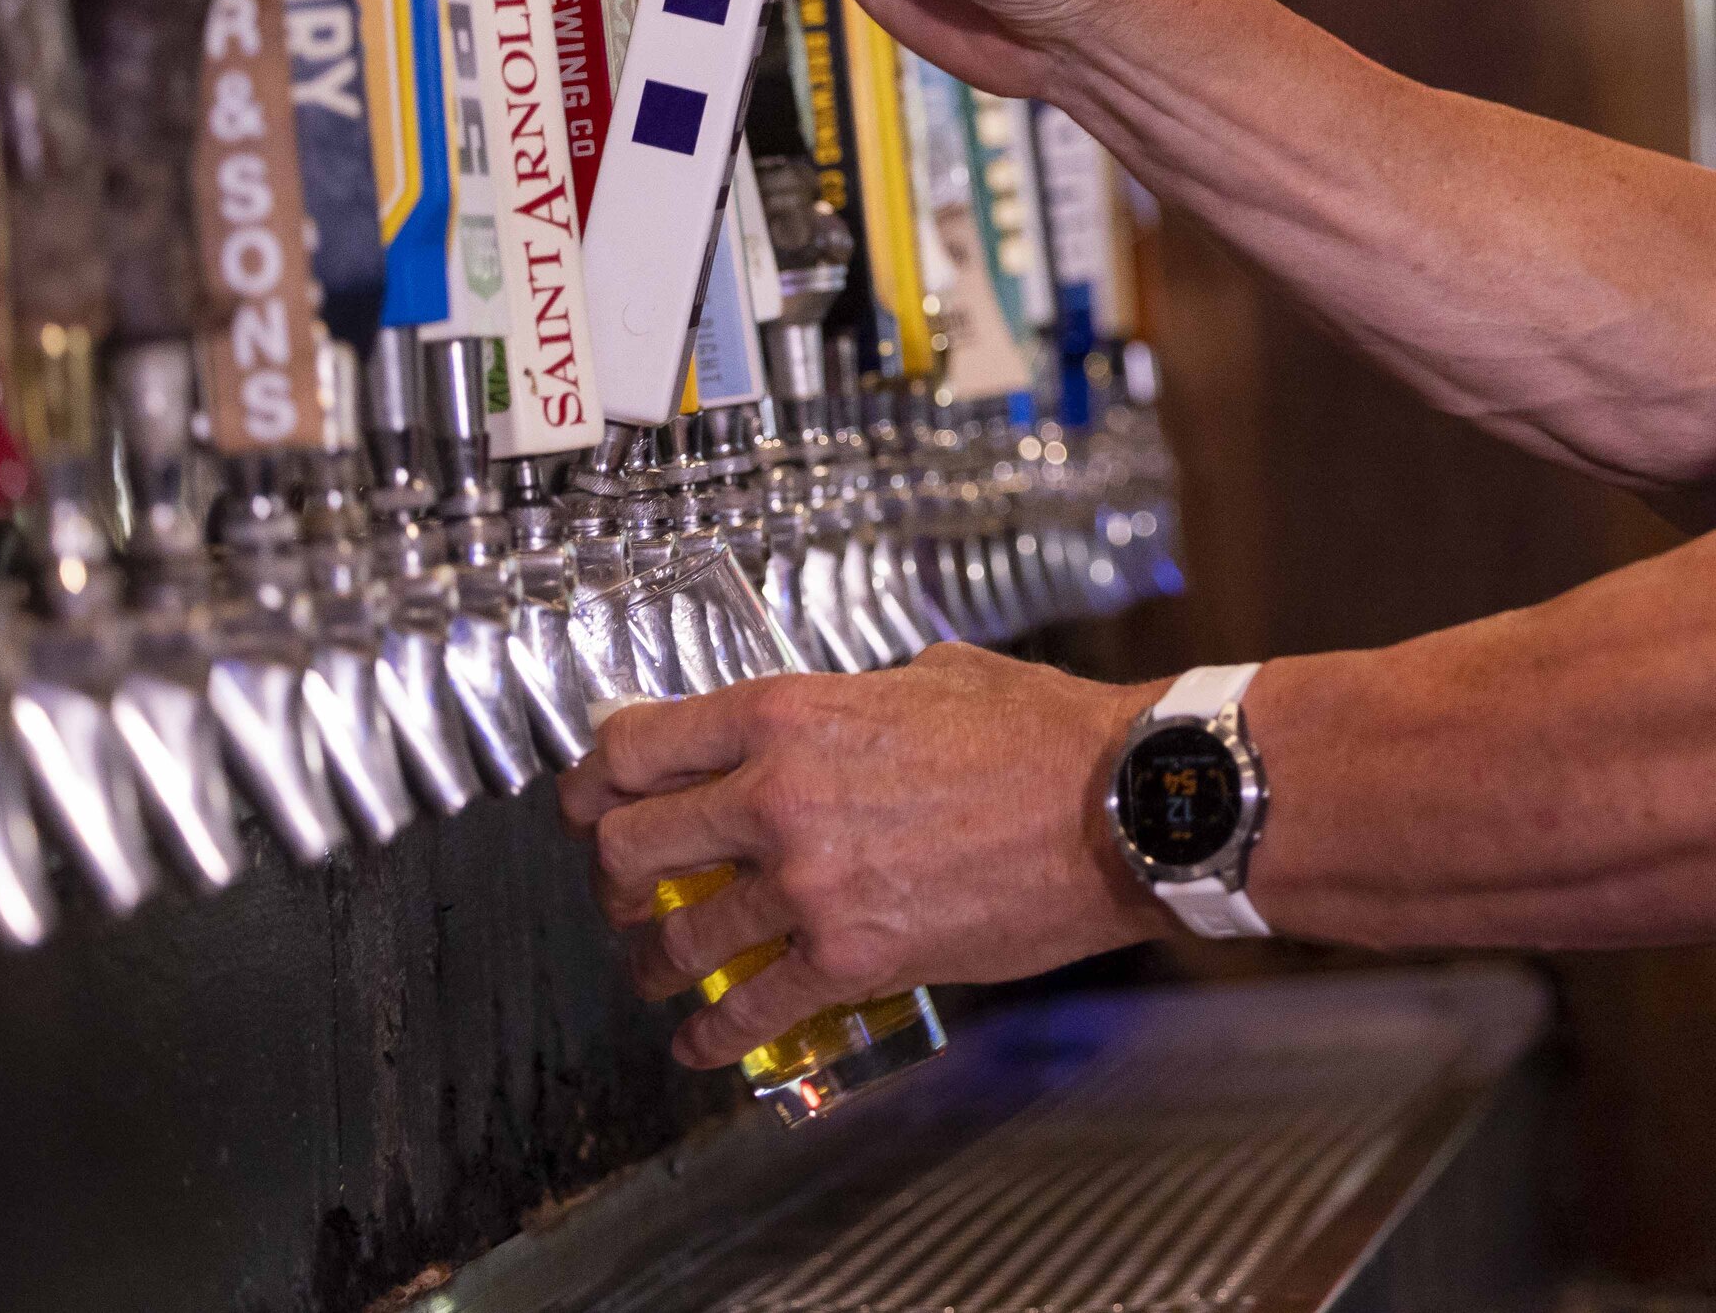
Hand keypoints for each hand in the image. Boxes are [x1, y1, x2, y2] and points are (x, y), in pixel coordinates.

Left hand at [556, 644, 1167, 1069]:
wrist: (1122, 806)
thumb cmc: (1047, 734)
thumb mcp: (935, 674)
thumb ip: (857, 696)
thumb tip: (834, 712)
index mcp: (791, 714)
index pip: (637, 746)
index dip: (595, 777)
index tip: (593, 798)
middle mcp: (778, 797)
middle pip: (626, 845)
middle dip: (611, 874)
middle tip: (625, 886)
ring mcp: (809, 885)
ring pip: (674, 940)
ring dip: (653, 961)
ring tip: (658, 967)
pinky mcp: (851, 959)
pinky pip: (747, 1011)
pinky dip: (712, 1037)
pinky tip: (704, 1042)